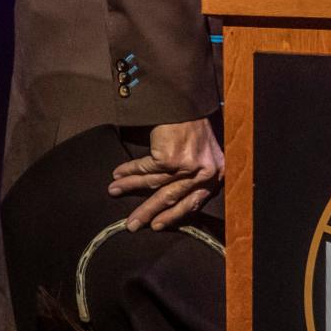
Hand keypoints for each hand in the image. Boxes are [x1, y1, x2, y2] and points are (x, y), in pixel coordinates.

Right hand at [108, 118, 223, 231]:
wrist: (188, 103)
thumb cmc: (195, 129)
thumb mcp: (205, 156)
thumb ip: (195, 179)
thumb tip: (173, 205)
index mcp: (216, 175)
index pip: (193, 203)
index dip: (172, 217)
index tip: (157, 226)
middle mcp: (205, 173)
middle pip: (171, 198)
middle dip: (147, 212)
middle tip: (132, 225)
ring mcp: (187, 166)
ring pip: (153, 184)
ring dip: (130, 188)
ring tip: (114, 191)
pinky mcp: (169, 158)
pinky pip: (144, 169)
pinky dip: (129, 172)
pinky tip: (118, 174)